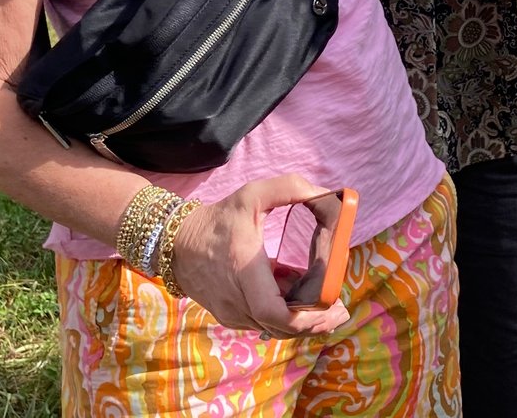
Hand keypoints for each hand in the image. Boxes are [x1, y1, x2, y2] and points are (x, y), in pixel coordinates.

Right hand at [168, 174, 350, 338]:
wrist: (176, 244)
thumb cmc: (218, 219)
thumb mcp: (252, 195)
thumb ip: (290, 187)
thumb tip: (325, 194)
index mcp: (244, 271)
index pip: (273, 313)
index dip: (304, 319)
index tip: (329, 307)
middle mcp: (237, 301)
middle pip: (282, 328)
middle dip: (315, 324)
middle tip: (340, 311)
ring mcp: (232, 313)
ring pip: (274, 329)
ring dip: (302, 321)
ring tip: (328, 308)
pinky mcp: (230, 316)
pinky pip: (263, 323)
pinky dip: (284, 316)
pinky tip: (299, 300)